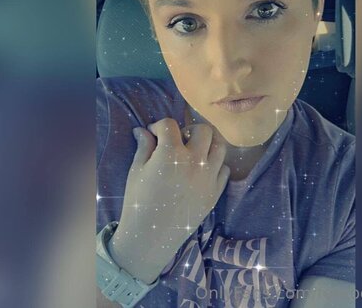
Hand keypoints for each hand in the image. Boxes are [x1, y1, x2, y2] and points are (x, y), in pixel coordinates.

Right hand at [108, 118, 229, 282]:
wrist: (151, 237)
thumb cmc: (139, 202)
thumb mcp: (137, 171)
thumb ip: (145, 146)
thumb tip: (142, 130)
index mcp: (171, 153)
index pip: (170, 125)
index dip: (159, 126)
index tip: (154, 134)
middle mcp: (195, 161)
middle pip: (204, 130)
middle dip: (189, 130)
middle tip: (179, 140)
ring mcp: (209, 177)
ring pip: (220, 147)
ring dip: (207, 144)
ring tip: (195, 152)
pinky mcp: (216, 192)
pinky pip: (224, 169)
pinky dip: (215, 165)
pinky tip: (202, 170)